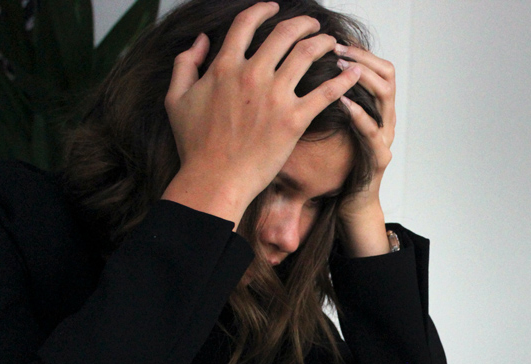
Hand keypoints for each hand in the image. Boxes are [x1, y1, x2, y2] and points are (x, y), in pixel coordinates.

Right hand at [161, 2, 361, 227]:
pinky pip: (326, 92)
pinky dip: (344, 79)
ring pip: (307, 54)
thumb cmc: (195, 145)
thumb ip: (185, 64)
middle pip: (284, 33)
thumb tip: (200, 40)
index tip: (274, 8)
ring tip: (332, 43)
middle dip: (303, 23)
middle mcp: (252, 74)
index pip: (246, 23)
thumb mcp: (176, 99)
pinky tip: (354, 72)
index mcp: (224, 66)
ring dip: (324, 43)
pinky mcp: (294, 120)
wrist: (214, 179)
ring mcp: (275, 96)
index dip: (263, 10)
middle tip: (313, 25)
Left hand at [335, 44, 396, 256]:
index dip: (361, 51)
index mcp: (375, 109)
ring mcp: (385, 137)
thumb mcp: (333, 126)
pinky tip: (343, 102)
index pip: (378, 67)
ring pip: (386, 97)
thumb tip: (304, 72)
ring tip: (340, 68)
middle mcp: (385, 119)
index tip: (337, 40)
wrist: (350, 204)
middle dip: (362, 58)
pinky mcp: (379, 158)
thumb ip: (328, 101)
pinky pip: (373, 131)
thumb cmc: (339, 165)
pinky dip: (359, 114)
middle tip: (337, 49)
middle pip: (387, 74)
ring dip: (362, 78)